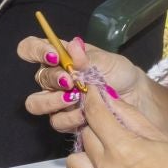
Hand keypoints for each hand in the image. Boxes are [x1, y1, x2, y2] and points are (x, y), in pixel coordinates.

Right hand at [15, 34, 147, 133]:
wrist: (135, 97)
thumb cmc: (118, 73)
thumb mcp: (105, 61)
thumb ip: (86, 57)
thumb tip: (73, 45)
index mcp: (59, 57)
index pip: (31, 48)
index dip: (35, 50)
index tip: (53, 56)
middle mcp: (54, 78)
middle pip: (38, 78)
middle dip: (53, 79)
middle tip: (70, 81)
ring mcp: (57, 100)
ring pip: (37, 103)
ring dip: (52, 101)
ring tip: (73, 98)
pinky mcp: (66, 120)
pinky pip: (56, 121)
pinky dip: (69, 118)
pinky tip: (83, 115)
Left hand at [66, 90, 167, 167]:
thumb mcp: (160, 135)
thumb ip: (130, 116)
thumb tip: (110, 99)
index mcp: (123, 149)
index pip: (95, 115)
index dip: (93, 99)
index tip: (94, 94)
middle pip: (85, 136)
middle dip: (95, 127)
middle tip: (109, 126)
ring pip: (76, 162)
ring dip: (87, 153)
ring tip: (106, 152)